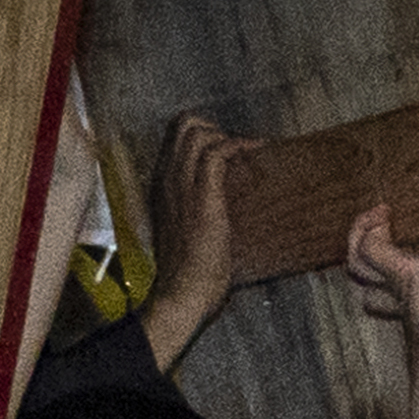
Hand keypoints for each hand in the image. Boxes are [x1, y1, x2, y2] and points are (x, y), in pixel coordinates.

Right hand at [141, 116, 256, 371]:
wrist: (183, 293)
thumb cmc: (190, 276)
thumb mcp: (188, 236)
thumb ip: (197, 217)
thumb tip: (221, 215)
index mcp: (161, 187)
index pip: (172, 141)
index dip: (200, 137)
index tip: (225, 150)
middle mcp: (167, 179)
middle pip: (182, 125)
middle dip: (212, 127)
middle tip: (236, 148)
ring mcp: (181, 184)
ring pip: (196, 131)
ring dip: (226, 135)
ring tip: (249, 151)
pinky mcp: (202, 195)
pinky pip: (216, 152)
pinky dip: (238, 146)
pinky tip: (256, 152)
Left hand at [347, 204, 418, 418]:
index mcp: (403, 283)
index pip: (368, 245)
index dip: (369, 222)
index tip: (387, 207)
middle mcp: (400, 292)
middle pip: (362, 260)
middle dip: (363, 235)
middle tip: (381, 216)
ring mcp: (408, 309)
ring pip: (376, 279)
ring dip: (374, 259)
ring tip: (388, 240)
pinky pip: (398, 295)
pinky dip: (397, 281)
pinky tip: (412, 279)